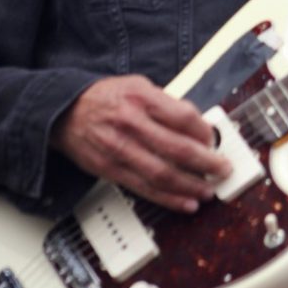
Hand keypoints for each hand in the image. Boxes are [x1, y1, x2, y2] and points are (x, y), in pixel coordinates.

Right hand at [51, 75, 231, 212]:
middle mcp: (131, 124)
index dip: (204, 132)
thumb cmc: (106, 98)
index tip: (214, 140)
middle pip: (177, 149)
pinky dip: (168, 199)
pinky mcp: (111, 170)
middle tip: (223, 169)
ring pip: (162, 175)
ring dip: (190, 186)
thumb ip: (167, 104)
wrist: (64, 112)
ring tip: (208, 191)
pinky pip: (145, 189)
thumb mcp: (138, 85)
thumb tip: (198, 125)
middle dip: (206, 163)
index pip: (183, 117)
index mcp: (142, 98)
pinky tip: (186, 202)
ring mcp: (120, 150)